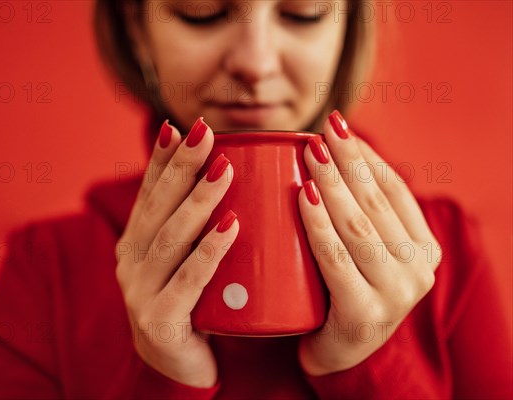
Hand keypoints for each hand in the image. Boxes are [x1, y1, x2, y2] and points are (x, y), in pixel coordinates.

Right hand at [115, 118, 238, 387]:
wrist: (176, 368)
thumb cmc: (190, 304)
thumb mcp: (184, 260)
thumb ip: (196, 226)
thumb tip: (232, 177)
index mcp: (135, 242)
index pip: (148, 192)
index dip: (162, 158)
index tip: (183, 126)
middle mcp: (130, 261)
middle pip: (158, 206)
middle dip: (182, 167)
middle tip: (206, 133)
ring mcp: (139, 291)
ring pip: (171, 237)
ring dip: (198, 200)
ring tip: (225, 169)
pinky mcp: (159, 319)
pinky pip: (188, 281)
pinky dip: (209, 251)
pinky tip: (231, 225)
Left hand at [297, 111, 441, 375]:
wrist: (336, 352)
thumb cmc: (343, 290)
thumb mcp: (363, 251)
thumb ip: (359, 213)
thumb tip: (327, 149)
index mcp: (424, 248)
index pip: (394, 189)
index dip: (365, 155)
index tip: (337, 126)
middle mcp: (419, 269)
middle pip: (376, 202)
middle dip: (346, 160)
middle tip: (320, 130)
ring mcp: (395, 294)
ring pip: (357, 225)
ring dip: (331, 183)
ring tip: (310, 152)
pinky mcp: (364, 313)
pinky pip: (336, 258)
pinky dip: (318, 224)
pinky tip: (302, 196)